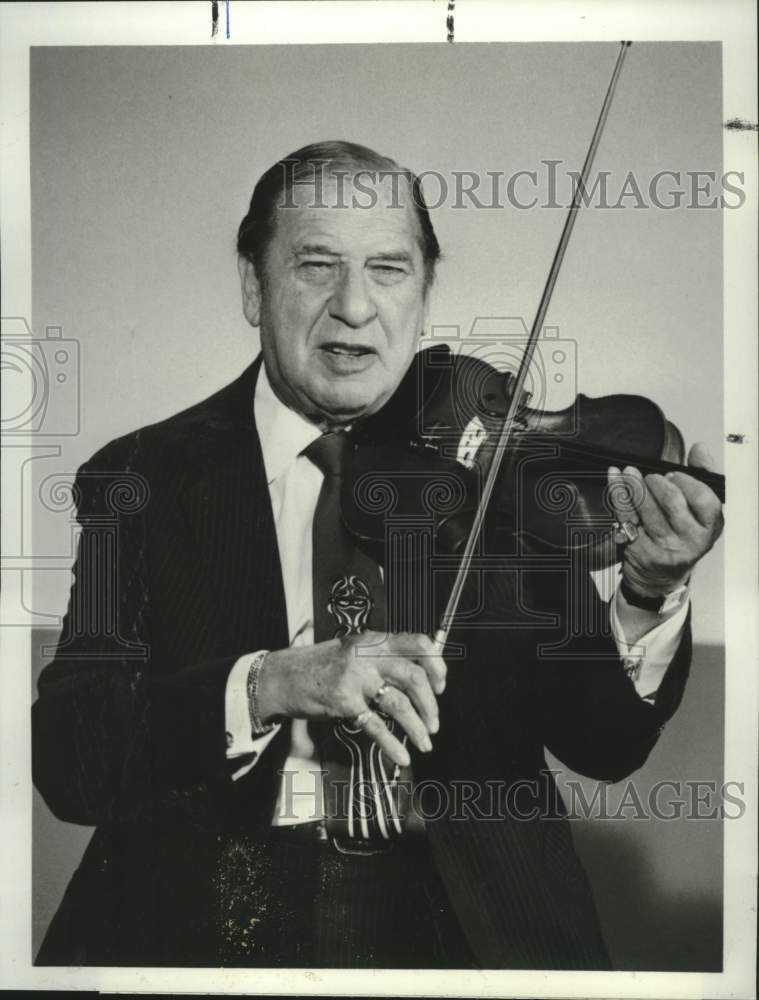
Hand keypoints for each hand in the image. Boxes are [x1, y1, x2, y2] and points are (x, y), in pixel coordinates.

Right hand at [256, 631, 446, 767]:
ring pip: (399, 703)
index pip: (419, 643)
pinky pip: (375, 725)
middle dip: (430, 704)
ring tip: (425, 742)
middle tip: (435, 722)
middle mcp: (367, 655)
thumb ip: (383, 659)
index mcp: (374, 640)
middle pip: (414, 676)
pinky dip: (392, 744)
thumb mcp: (354, 652)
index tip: (441, 686)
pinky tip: (401, 755)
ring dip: (417, 726)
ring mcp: (355, 678)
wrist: (281, 676)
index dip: (437, 665)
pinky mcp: (343, 701)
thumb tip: (420, 679)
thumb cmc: (320, 666)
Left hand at [608, 443, 723, 597]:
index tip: (674, 474)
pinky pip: (625, 516)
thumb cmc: (681, 535)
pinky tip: (615, 477)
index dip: (688, 483)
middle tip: (651, 476)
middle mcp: (691, 541)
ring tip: (630, 472)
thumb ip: (703, 475)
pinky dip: (618, 493)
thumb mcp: (699, 510)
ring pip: (646, 510)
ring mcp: (664, 548)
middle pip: (673, 503)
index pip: (705, 501)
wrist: (659, 577)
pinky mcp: (639, 550)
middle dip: (658, 483)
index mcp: (710, 528)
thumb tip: (700, 448)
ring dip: (635, 485)